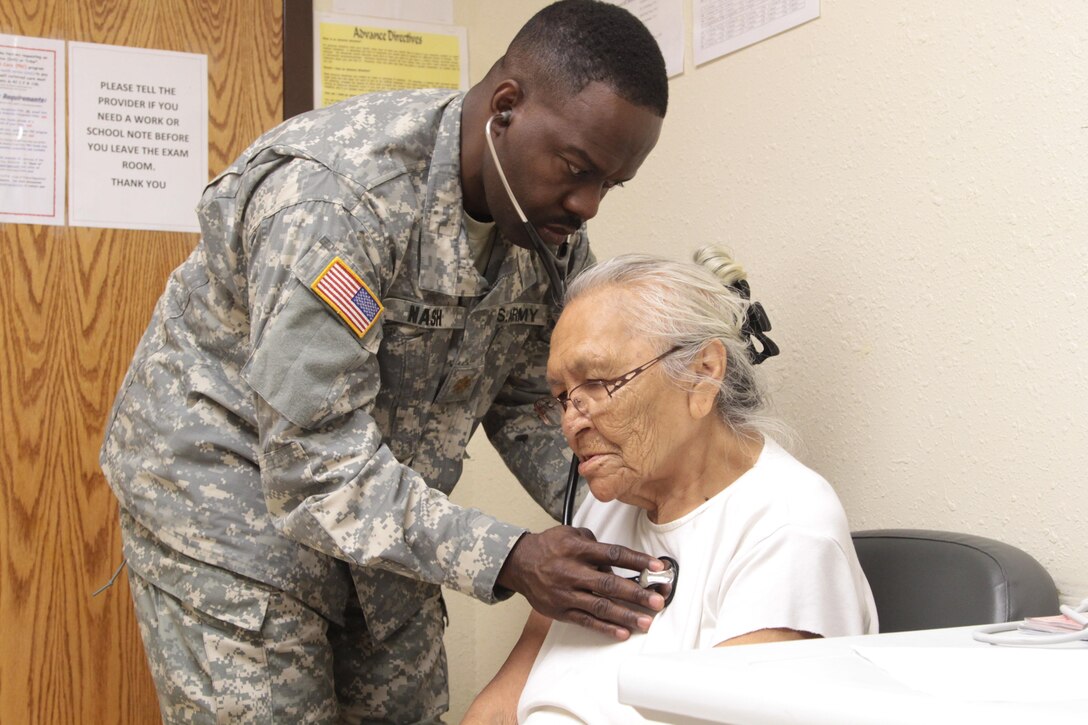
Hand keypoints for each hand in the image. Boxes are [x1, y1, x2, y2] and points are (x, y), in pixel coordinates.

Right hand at [496, 526, 665, 639]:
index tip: (657, 567)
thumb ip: (595, 544)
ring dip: (625, 615)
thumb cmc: (549, 547)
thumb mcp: (571, 534)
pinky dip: (605, 628)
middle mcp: (572, 571)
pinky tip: (622, 632)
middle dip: (636, 594)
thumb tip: (619, 561)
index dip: (637, 560)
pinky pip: (586, 621)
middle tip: (657, 601)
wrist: (519, 563)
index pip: (613, 554)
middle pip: (609, 584)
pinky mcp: (561, 610)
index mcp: (578, 549)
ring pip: (600, 606)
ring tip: (646, 622)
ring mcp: (566, 593)